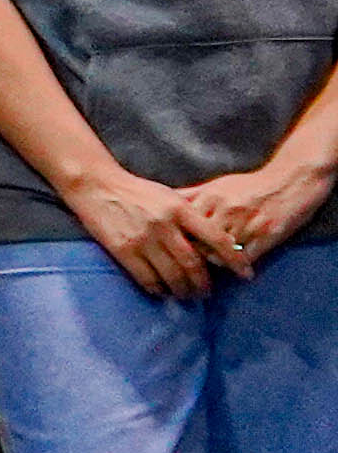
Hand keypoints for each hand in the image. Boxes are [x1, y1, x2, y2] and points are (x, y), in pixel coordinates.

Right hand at [78, 163, 236, 299]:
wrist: (97, 186)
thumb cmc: (137, 191)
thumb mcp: (170, 196)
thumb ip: (190, 216)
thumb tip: (213, 241)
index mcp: (180, 209)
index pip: (216, 238)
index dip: (234, 259)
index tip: (246, 274)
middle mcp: (164, 225)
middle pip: (193, 263)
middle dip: (203, 283)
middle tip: (206, 292)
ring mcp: (143, 239)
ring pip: (172, 274)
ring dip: (182, 290)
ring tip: (186, 295)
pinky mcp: (124, 250)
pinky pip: (146, 277)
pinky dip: (158, 289)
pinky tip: (162, 291)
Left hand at [179, 156, 336, 269]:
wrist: (291, 180)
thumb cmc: (250, 185)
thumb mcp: (218, 185)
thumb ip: (191, 196)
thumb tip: (161, 201)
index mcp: (211, 197)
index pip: (183, 226)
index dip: (175, 241)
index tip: (171, 251)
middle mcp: (226, 210)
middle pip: (198, 242)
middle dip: (191, 257)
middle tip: (185, 270)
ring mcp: (247, 223)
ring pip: (219, 253)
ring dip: (213, 263)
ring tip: (207, 272)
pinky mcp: (266, 235)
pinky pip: (243, 258)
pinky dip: (236, 266)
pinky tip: (234, 269)